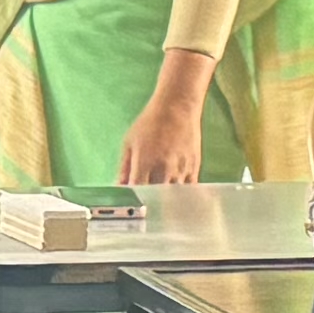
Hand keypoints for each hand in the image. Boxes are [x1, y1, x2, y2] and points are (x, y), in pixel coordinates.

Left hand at [118, 56, 212, 190]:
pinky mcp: (194, 168)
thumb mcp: (129, 142)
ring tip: (161, 203)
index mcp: (144, 163)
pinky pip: (188, 190)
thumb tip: (119, 187)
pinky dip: (181, 195)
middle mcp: (163, 169)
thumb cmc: (151, 122)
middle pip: (156, 198)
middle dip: (149, 202)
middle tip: (146, 206)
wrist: (177, 107)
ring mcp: (180, 169)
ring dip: (166, 201)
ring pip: (173, 197)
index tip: (131, 203)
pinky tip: (176, 197)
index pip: (137, 192)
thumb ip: (124, 168)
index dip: (133, 200)